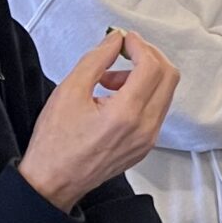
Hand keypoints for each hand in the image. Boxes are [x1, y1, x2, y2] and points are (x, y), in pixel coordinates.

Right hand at [19, 30, 179, 211]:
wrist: (52, 183)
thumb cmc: (54, 142)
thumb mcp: (68, 91)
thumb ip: (96, 60)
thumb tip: (116, 39)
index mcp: (125, 115)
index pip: (152, 67)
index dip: (140, 46)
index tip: (124, 39)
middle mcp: (144, 129)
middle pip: (169, 77)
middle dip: (149, 57)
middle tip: (124, 51)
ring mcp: (148, 140)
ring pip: (165, 93)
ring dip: (145, 76)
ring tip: (109, 79)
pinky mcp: (145, 146)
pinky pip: (156, 110)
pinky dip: (143, 94)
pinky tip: (115, 97)